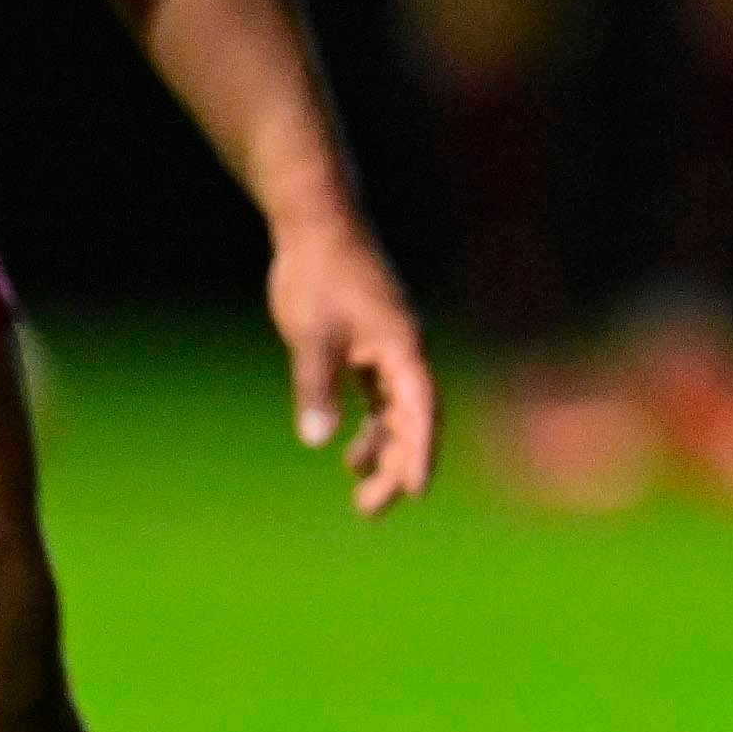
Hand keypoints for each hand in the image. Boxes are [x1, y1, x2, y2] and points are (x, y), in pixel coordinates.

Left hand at [265, 214, 435, 515]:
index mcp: (402, 344)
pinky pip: (380, 397)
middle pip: (412, 419)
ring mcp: (390, 348)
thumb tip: (317, 439)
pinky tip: (350, 449)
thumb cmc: (317, 272)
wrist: (315, 222)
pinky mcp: (371, 345)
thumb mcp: (310, 333)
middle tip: (369, 509)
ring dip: (382, 450)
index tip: (415, 490)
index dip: (420, 451)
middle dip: (397, 465)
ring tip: (359, 491)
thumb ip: (315, 385)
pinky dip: (370, 425)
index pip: (422, 408)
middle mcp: (405, 350)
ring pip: (396, 412)